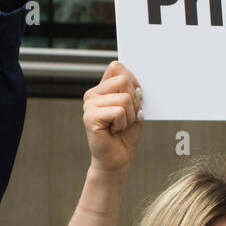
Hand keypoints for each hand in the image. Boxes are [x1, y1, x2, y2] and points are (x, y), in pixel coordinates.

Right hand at [83, 60, 144, 174]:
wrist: (119, 157)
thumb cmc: (126, 133)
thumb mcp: (133, 106)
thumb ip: (129, 87)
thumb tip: (124, 69)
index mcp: (101, 89)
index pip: (117, 67)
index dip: (133, 81)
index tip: (136, 97)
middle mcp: (92, 94)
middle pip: (123, 81)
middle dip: (135, 101)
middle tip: (128, 116)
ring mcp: (89, 106)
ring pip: (124, 98)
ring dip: (130, 115)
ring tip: (121, 125)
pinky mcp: (90, 118)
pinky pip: (118, 111)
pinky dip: (124, 123)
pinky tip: (115, 130)